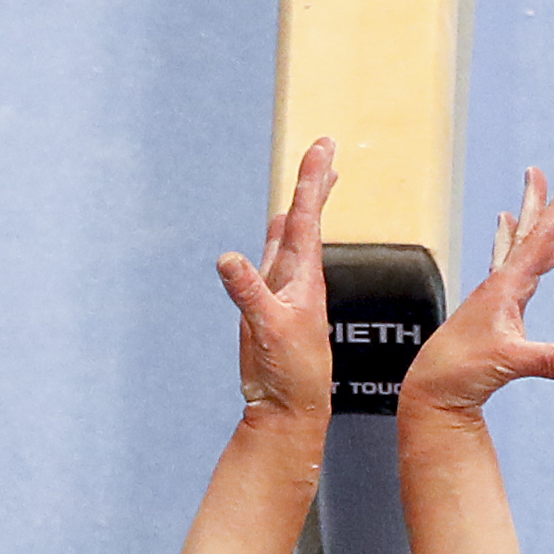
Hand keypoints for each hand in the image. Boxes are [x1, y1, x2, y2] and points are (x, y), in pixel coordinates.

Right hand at [218, 138, 336, 421]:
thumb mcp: (268, 329)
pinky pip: (272, 260)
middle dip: (314, 182)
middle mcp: (297, 277)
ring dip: (301, 206)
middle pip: (306, 218)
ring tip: (313, 179)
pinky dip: (275, 236)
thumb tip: (228, 259)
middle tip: (326, 148)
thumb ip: (248, 293)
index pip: (307, 217)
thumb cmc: (292, 372)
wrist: (289, 407)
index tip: (324, 145)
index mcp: (303, 277)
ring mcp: (283, 289)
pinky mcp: (268, 304)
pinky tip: (276, 226)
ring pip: (292, 236)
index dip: (312, 179)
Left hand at [400, 166, 553, 417]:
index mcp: (507, 287)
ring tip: (536, 181)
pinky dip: (510, 237)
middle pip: (536, 234)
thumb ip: (548, 361)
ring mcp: (496, 292)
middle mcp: (501, 283)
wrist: (432, 386)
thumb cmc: (462, 371)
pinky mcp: (493, 305)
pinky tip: (506, 223)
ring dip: (533, 213)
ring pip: (521, 242)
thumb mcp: (509, 363)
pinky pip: (507, 259)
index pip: (543, 241)